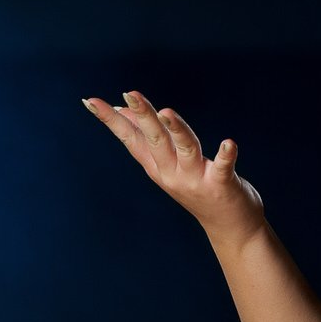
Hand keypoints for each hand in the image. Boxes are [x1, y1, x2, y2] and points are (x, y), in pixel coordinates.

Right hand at [84, 88, 265, 246]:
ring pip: (185, 149)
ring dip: (177, 130)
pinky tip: (229, 143)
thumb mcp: (168, 164)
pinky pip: (222, 167)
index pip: (131, 139)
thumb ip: (147, 139)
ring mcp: (195, 180)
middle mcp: (171, 173)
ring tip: (167, 112)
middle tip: (130, 93)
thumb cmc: (198, 188)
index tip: (91, 101)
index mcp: (156, 167)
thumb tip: (122, 109)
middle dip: (143, 115)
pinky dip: (225, 155)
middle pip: (155, 139)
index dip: (112, 120)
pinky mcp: (221, 185)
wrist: (229, 228)